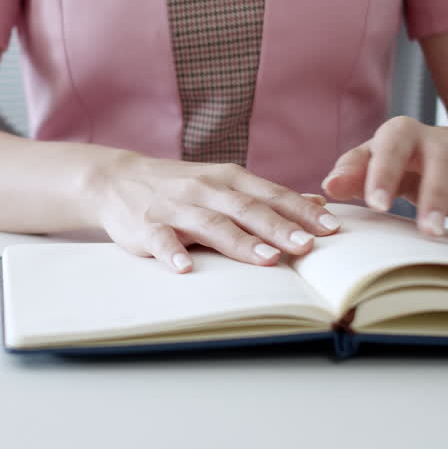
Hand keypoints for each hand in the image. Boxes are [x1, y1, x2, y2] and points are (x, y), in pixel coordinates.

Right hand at [92, 153, 342, 272]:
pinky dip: (172, 253)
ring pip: (211, 224)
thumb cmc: (180, 186)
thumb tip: (317, 205)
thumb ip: (266, 196)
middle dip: (279, 228)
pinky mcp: (146, 225)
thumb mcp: (223, 182)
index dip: (301, 211)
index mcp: (227, 178)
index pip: (271, 194)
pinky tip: (185, 269)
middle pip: (246, 209)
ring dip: (240, 242)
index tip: (331, 229)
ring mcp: (174, 207)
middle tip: (307, 247)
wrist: (116, 179)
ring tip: (266, 260)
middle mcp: (204, 189)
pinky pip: (160, 239)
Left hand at [321, 116, 447, 251]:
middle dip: (437, 198)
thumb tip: (329, 187)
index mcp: (403, 134)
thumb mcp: (370, 157)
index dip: (384, 175)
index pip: (392, 149)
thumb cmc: (396, 156)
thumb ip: (350, 171)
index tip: (377, 204)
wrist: (442, 145)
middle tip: (429, 231)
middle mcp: (439, 144)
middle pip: (442, 167)